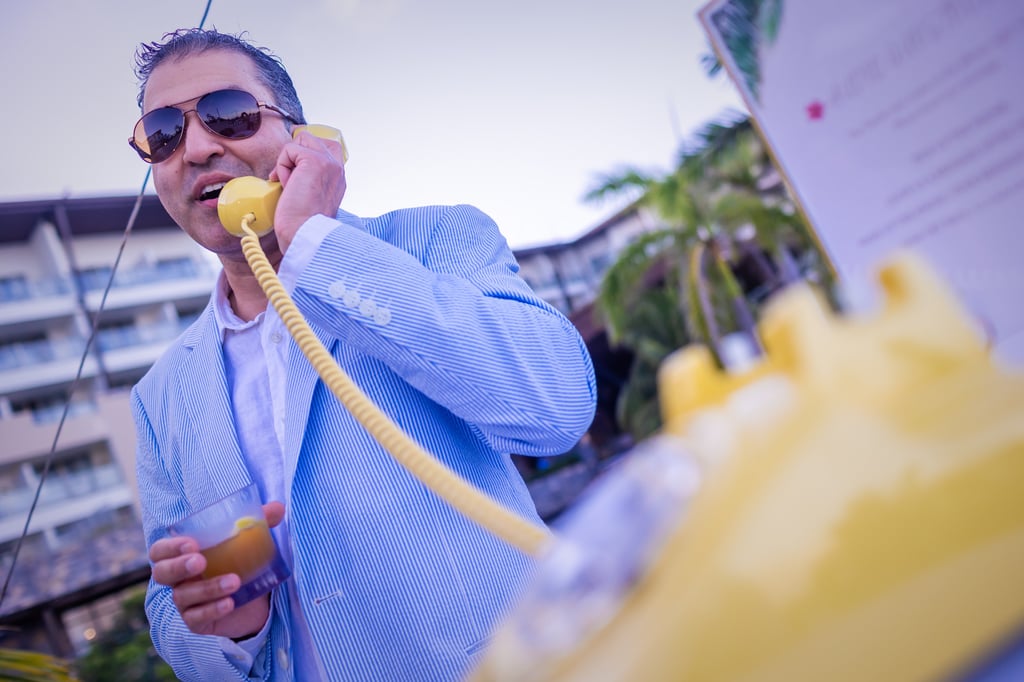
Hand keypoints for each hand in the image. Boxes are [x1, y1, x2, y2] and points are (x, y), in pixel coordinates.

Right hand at [150, 501, 285, 638]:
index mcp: (183, 555)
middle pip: (162, 573)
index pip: (160, 551)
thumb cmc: (242, 563)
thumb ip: (261, 523)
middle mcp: (178, 579)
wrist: (255, 600)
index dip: (169, 547)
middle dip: (179, 566)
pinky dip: (212, 610)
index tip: (192, 543)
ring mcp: (186, 602)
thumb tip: (278, 507)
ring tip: (235, 581)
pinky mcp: (197, 621)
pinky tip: (230, 603)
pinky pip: (196, 618)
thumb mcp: (251, 543)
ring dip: (208, 587)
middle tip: (201, 561)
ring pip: (183, 596)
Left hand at [269, 129, 346, 253]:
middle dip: (294, 152)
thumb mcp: (312, 199)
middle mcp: (337, 168)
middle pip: (311, 138)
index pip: (328, 147)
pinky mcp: (314, 161)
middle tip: (288, 177)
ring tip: (289, 183)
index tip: (295, 171)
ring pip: (301, 140)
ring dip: (287, 160)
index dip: (306, 151)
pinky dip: (282, 167)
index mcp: (339, 178)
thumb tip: (290, 171)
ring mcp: (328, 162)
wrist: (303, 234)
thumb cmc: (302, 224)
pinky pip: (289, 150)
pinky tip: (287, 185)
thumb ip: (310, 181)